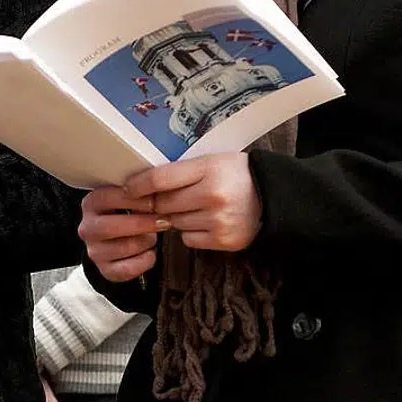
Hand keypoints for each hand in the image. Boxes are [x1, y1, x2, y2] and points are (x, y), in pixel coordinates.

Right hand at [80, 186, 162, 282]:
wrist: (121, 242)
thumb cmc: (129, 214)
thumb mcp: (129, 199)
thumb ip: (138, 194)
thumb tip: (158, 193)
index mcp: (91, 204)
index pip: (108, 198)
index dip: (134, 200)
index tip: (154, 201)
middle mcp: (88, 228)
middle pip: (112, 226)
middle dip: (143, 224)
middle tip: (164, 221)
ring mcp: (94, 251)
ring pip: (124, 248)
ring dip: (146, 241)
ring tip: (153, 236)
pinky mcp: (105, 270)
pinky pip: (129, 269)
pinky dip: (145, 260)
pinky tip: (150, 252)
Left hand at [125, 153, 260, 252]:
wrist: (274, 198)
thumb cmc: (237, 175)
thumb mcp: (212, 161)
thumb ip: (181, 171)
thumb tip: (142, 184)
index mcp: (209, 168)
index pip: (160, 178)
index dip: (138, 185)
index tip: (127, 188)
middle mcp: (213, 195)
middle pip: (163, 204)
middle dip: (158, 203)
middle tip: (162, 199)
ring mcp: (218, 220)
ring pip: (174, 223)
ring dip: (176, 217)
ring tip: (194, 207)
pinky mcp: (224, 240)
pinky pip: (189, 239)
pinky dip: (191, 232)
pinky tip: (205, 221)